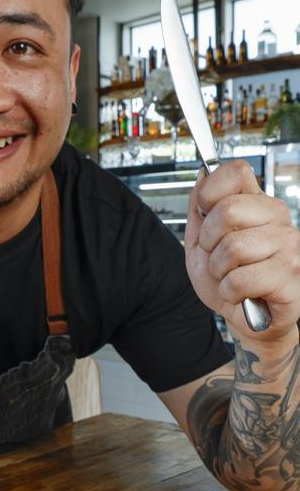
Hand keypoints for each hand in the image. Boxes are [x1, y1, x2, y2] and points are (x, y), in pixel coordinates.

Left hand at [184, 159, 299, 342]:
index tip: (206, 215)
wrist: (244, 318)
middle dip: (209, 242)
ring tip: (231, 277)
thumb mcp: (202, 242)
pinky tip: (242, 293)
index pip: (235, 172)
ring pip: (232, 248)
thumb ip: (200, 207)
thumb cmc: (227, 279)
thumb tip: (202, 172)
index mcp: (258, 204)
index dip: (210, 193)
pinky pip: (240, 279)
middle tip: (218, 257)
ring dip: (219, 272)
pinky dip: (229, 292)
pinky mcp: (291, 275)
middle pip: (227, 211)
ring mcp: (289, 245)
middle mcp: (278, 218)